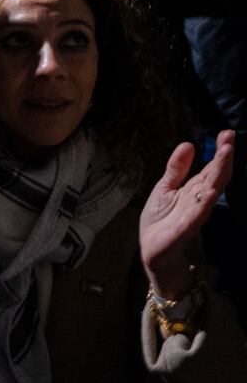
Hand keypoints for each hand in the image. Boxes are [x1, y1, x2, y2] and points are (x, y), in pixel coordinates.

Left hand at [141, 130, 233, 299]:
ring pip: (210, 193)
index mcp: (195, 189)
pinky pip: (197, 216)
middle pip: (215, 177)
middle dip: (223, 160)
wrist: (152, 249)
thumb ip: (177, 168)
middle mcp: (199, 200)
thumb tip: (188, 144)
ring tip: (224, 158)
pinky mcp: (184, 229)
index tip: (227, 133)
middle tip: (230, 141)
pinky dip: (204, 205)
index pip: (212, 168)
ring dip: (218, 177)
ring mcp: (194, 214)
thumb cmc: (161, 219)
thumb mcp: (165, 187)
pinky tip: (210, 193)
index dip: (220, 152)